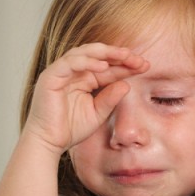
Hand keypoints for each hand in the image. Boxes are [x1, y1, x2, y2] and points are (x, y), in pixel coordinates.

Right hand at [24, 43, 148, 153]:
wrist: (48, 142)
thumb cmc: (70, 129)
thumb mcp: (98, 113)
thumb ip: (111, 98)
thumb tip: (126, 85)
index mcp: (85, 79)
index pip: (108, 67)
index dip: (126, 65)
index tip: (145, 66)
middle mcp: (73, 72)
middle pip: (98, 56)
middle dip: (119, 55)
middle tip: (138, 58)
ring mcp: (61, 72)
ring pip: (84, 53)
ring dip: (105, 53)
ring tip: (124, 55)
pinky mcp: (51, 76)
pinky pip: (69, 63)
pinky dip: (86, 62)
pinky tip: (103, 66)